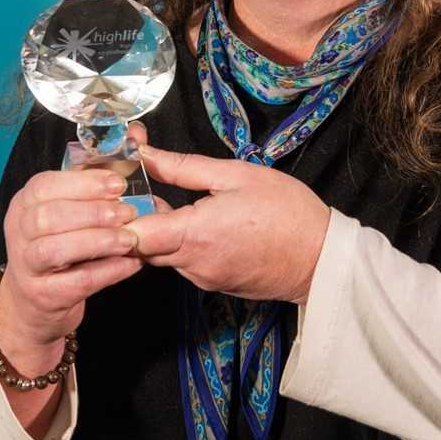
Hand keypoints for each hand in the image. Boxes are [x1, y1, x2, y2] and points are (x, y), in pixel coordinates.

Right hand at [0, 122, 150, 369]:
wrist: (38, 300)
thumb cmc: (64, 242)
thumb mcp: (77, 205)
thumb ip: (103, 170)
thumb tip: (137, 132)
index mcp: (27, 202)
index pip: (45, 185)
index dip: (82, 184)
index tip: (118, 184)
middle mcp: (19, 230)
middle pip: (46, 217)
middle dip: (90, 212)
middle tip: (126, 213)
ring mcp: (26, 265)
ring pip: (53, 250)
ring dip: (95, 242)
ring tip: (129, 240)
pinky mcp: (42, 296)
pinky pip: (73, 283)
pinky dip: (104, 273)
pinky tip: (131, 265)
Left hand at [128, 143, 330, 302]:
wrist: (322, 258)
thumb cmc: (286, 212)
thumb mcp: (235, 175)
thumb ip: (183, 166)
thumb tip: (145, 154)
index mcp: (194, 234)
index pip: (130, 233)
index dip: (118, 212)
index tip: (120, 189)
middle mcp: (192, 264)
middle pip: (140, 245)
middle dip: (136, 218)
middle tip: (143, 187)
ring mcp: (202, 278)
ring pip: (162, 255)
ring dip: (161, 231)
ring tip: (176, 202)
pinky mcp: (213, 285)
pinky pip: (184, 263)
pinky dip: (182, 244)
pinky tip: (201, 224)